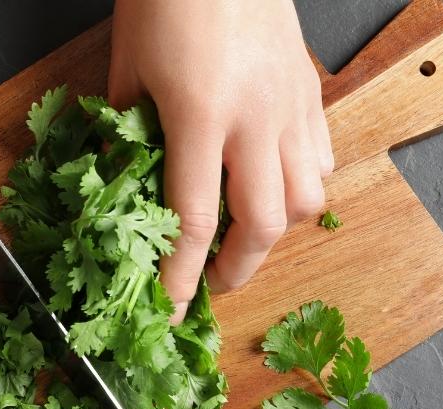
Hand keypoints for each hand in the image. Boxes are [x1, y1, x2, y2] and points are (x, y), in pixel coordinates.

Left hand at [109, 0, 333, 322]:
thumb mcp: (126, 66)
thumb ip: (125, 132)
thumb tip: (121, 184)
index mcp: (200, 114)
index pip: (195, 219)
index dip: (182, 275)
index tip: (170, 309)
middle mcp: (257, 117)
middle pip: (264, 224)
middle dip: (237, 269)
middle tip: (211, 283)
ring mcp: (292, 104)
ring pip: (308, 198)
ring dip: (275, 233)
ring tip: (245, 240)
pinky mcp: (310, 89)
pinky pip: (321, 158)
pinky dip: (301, 187)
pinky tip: (274, 186)